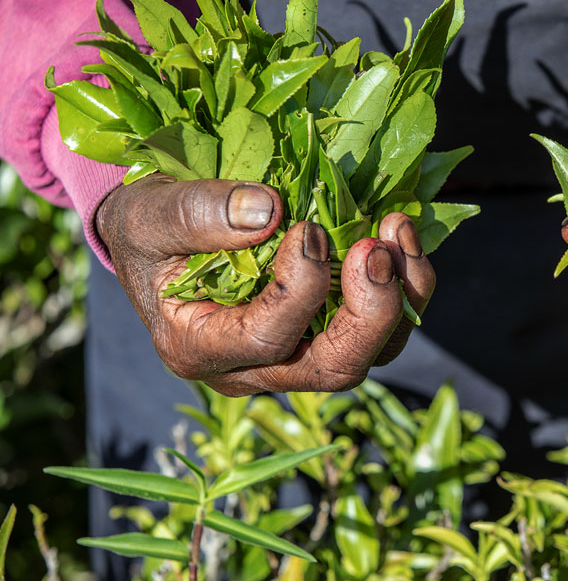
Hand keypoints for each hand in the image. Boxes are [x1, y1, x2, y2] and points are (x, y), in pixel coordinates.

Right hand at [96, 176, 433, 395]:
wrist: (162, 240)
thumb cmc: (149, 229)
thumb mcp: (150, 213)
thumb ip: (197, 213)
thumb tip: (269, 211)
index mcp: (200, 348)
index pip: (266, 340)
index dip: (301, 289)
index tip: (307, 229)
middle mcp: (254, 370)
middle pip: (334, 369)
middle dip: (370, 311)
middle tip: (373, 250)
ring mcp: (296, 357)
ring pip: (371, 354)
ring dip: (400, 297)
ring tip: (394, 231)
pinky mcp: (326, 334)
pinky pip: (383, 329)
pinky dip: (405, 286)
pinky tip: (398, 234)